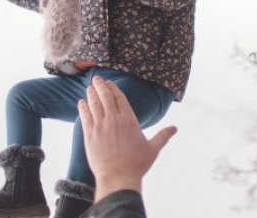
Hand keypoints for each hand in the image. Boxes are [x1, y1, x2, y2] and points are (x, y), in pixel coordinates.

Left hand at [78, 76, 176, 201]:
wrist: (118, 177)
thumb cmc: (136, 164)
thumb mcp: (153, 149)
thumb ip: (163, 136)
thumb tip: (175, 128)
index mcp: (129, 120)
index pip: (119, 98)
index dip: (113, 88)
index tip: (109, 82)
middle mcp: (114, 119)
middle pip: (105, 96)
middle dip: (100, 85)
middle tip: (97, 79)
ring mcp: (100, 126)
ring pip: (94, 104)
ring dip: (91, 93)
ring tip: (89, 87)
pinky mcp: (90, 135)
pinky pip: (85, 116)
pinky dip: (83, 107)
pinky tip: (81, 102)